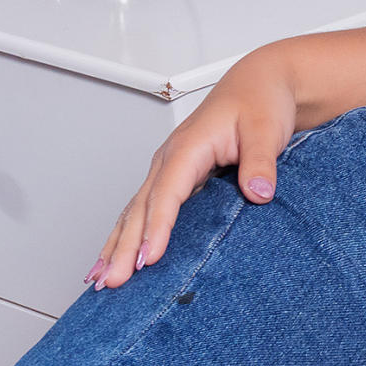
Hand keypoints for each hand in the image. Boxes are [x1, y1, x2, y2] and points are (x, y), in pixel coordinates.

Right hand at [86, 46, 300, 290]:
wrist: (260, 83)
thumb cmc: (260, 102)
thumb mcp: (267, 129)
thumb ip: (261, 162)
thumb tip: (259, 193)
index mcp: (188, 146)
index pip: (167, 193)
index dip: (157, 228)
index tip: (149, 259)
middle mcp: (170, 158)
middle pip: (140, 208)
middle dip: (123, 247)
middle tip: (110, 282)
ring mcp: (168, 168)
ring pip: (134, 211)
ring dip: (115, 245)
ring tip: (98, 279)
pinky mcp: (174, 177)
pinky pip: (144, 209)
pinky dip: (125, 234)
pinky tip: (113, 257)